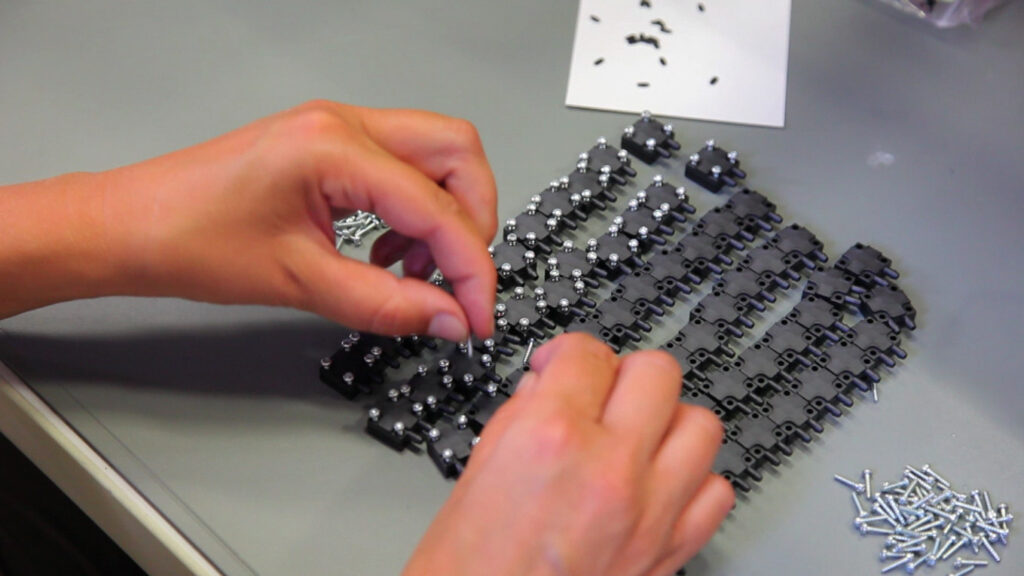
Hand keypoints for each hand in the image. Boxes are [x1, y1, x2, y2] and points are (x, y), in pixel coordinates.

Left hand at [1, 100, 496, 338]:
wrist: (135, 226)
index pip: (437, 206)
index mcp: (333, 147)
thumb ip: (385, 303)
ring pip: (437, 155)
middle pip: (458, 153)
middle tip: (460, 280)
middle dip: (473, 220)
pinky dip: (415, 211)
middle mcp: (343, 123)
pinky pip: (404, 167)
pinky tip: (388, 253)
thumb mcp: (297, 283)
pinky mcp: (333, 145)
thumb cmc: (190, 240)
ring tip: (414, 271)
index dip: (470, 269)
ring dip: (444, 215)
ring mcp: (339, 128)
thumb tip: (448, 317)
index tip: (476, 315)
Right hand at [404, 333, 733, 575]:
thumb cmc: (468, 570)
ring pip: (700, 425)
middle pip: (657, 372)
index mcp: (550, 438)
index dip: (567, 353)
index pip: (586, 352)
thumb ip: (522, 413)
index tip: (560, 365)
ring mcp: (649, 512)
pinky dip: (692, 480)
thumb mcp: (477, 469)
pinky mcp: (669, 551)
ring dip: (666, 421)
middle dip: (622, 374)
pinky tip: (658, 484)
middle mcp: (609, 469)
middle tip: (598, 393)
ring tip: (635, 435)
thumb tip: (550, 385)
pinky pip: (715, 492)